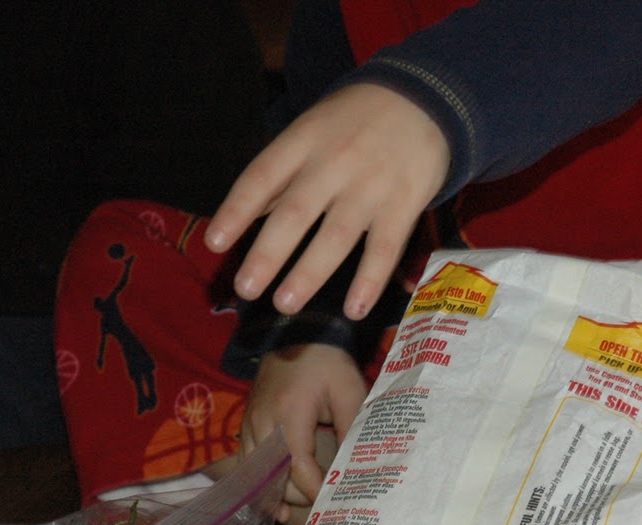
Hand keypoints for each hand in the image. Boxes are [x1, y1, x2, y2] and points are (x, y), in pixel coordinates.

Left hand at [204, 82, 448, 322]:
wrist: (427, 96)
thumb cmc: (356, 120)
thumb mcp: (312, 129)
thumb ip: (281, 173)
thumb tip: (241, 216)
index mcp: (304, 141)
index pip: (262, 177)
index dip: (237, 210)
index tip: (215, 242)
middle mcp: (334, 163)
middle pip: (295, 213)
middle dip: (267, 254)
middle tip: (245, 288)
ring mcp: (371, 186)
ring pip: (335, 236)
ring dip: (308, 274)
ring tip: (283, 304)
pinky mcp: (404, 205)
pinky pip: (384, 249)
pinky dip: (369, 282)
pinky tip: (353, 310)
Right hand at [240, 342, 366, 524]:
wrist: (296, 334)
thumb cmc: (327, 363)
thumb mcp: (350, 392)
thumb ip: (353, 431)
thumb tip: (356, 471)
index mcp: (290, 413)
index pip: (298, 469)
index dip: (316, 492)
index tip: (335, 505)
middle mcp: (262, 423)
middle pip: (275, 480)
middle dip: (300, 499)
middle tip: (325, 510)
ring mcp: (248, 426)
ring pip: (257, 477)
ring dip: (279, 495)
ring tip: (301, 512)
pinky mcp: (244, 427)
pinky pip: (248, 466)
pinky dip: (263, 484)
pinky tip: (278, 499)